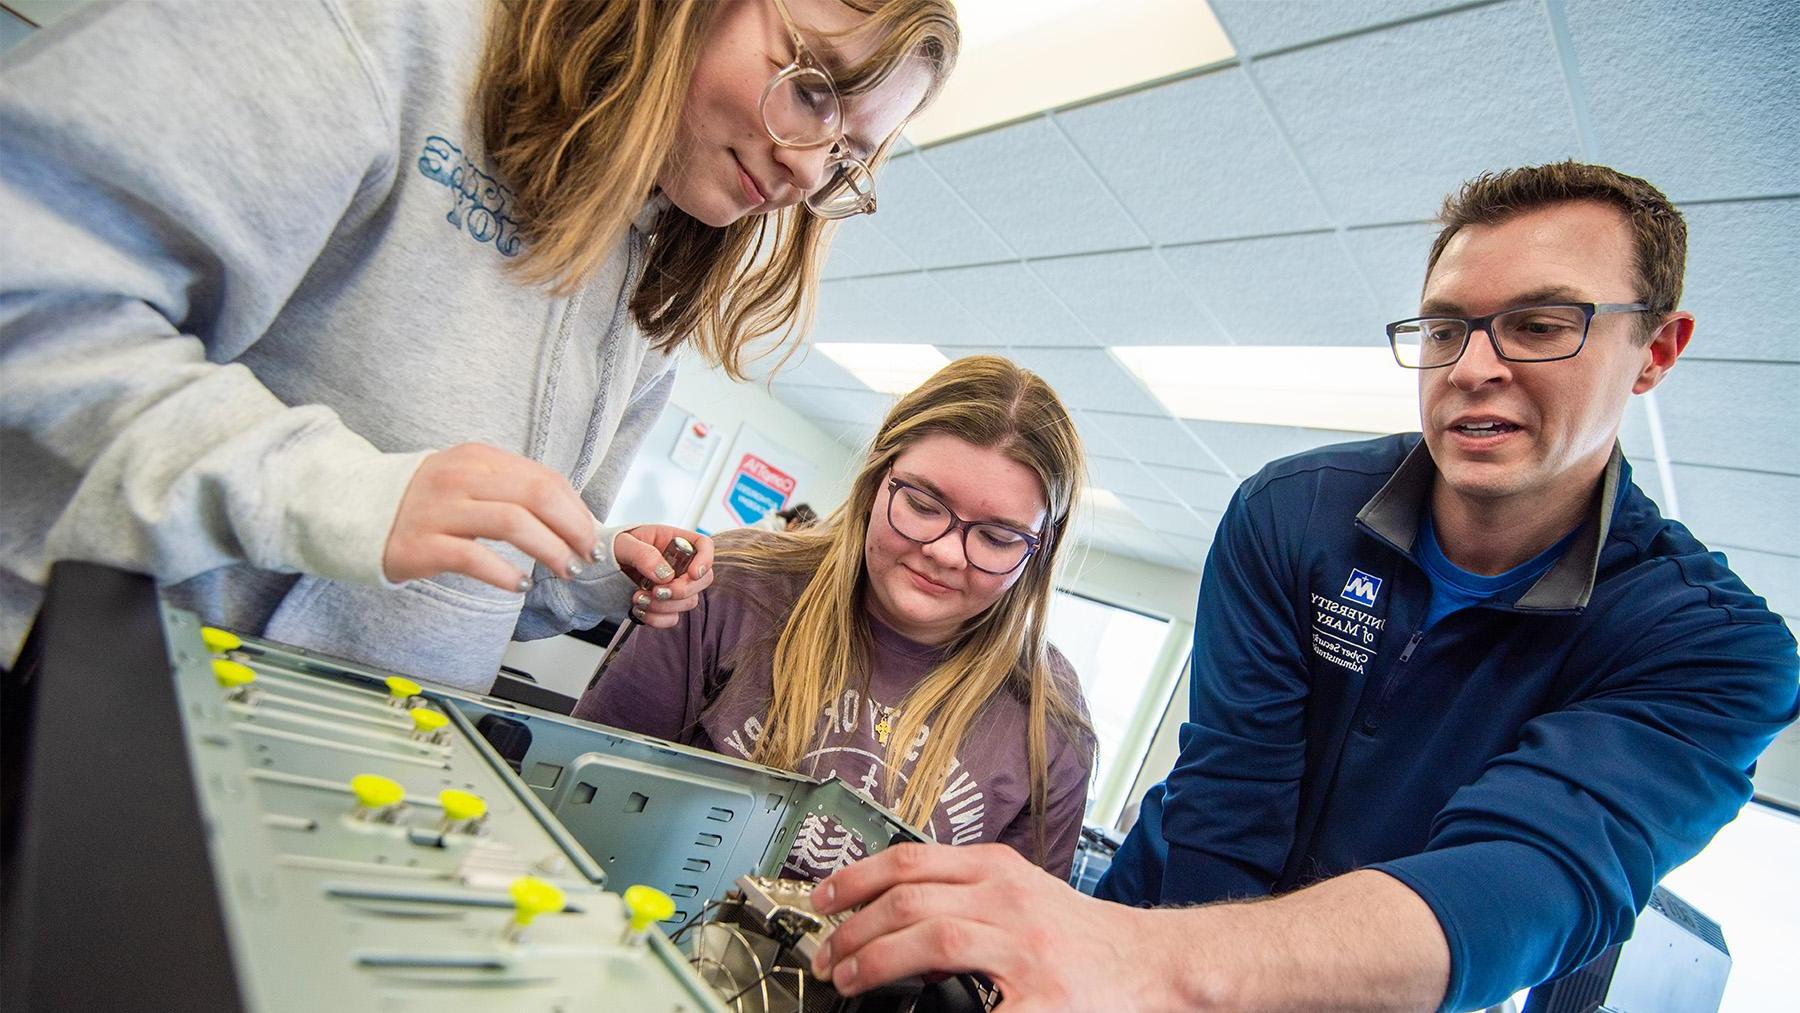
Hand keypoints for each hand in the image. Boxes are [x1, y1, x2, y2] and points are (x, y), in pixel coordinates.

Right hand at [382, 443, 599, 590]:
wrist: (355, 512)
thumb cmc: (424, 503)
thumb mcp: (468, 480)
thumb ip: (512, 491)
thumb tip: (570, 519)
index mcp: (478, 458)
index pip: (543, 478)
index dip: (576, 509)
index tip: (591, 535)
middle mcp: (460, 477)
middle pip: (535, 495)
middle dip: (571, 528)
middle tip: (585, 555)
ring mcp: (440, 509)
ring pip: (512, 523)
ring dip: (548, 550)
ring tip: (563, 569)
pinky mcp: (422, 544)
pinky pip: (474, 557)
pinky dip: (504, 573)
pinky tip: (519, 585)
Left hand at [614, 526, 713, 628]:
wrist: (595, 571)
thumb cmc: (610, 549)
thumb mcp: (622, 544)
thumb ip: (644, 554)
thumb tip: (665, 575)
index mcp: (673, 541)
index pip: (704, 546)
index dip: (705, 560)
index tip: (693, 573)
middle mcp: (678, 565)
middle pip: (703, 579)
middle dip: (683, 590)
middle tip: (657, 591)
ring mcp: (673, 586)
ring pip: (688, 602)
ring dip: (664, 605)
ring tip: (637, 598)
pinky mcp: (663, 606)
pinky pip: (672, 619)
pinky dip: (656, 618)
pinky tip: (637, 609)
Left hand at [810, 843, 1174, 1011]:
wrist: (1152, 965)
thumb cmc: (1082, 937)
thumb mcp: (1021, 895)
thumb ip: (965, 897)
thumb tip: (896, 918)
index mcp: (999, 871)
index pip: (912, 860)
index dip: (856, 878)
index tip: (823, 898)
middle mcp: (1009, 900)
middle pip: (909, 899)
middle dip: (854, 929)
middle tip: (825, 956)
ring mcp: (1024, 949)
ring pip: (931, 938)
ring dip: (875, 960)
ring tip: (847, 980)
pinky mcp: (1041, 999)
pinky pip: (976, 1006)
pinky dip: (936, 1011)